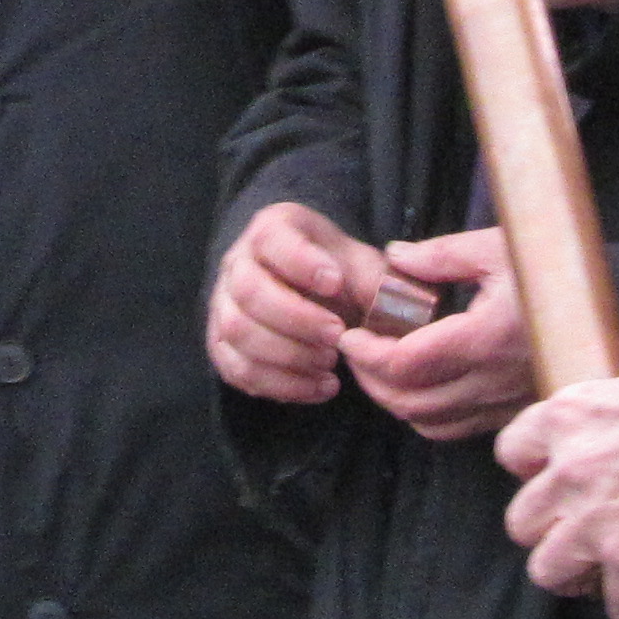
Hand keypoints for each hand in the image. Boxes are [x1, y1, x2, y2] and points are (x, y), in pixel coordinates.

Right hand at [209, 201, 413, 404]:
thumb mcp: (363, 265)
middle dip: (296, 320)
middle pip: (248, 291)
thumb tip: (396, 305)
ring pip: (237, 332)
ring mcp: (222, 305)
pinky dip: (280, 385)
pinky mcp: (222, 345)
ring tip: (329, 365)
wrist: (312, 294)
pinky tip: (319, 387)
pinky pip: (237, 370)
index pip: (272, 239)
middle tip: (336, 337)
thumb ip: (377, 281)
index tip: (335, 283)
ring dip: (287, 356)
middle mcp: (237, 263)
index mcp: (272, 230)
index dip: (301, 263)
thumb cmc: (339, 275)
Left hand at [339, 226, 540, 442]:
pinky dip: (420, 414)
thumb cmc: (553, 271)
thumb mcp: (497, 248)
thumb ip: (440, 255)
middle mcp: (490, 381)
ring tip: (376, 368)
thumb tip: (393, 258)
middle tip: (354, 350)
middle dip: (368, 378)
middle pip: (406, 401)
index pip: (405, 363)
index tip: (350, 333)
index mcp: (483, 338)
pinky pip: (452, 430)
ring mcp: (500, 404)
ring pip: (425, 423)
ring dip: (391, 400)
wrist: (610, 308)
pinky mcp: (508, 414)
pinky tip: (414, 386)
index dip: (367, 353)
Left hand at [494, 380, 618, 618]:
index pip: (513, 451)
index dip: (534, 473)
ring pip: (548, 571)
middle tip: (586, 538)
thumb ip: (614, 418)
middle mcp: (568, 471)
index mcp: (567, 418)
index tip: (558, 480)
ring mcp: (592, 521)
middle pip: (522, 522)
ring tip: (615, 574)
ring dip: (581, 577)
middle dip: (551, 534)